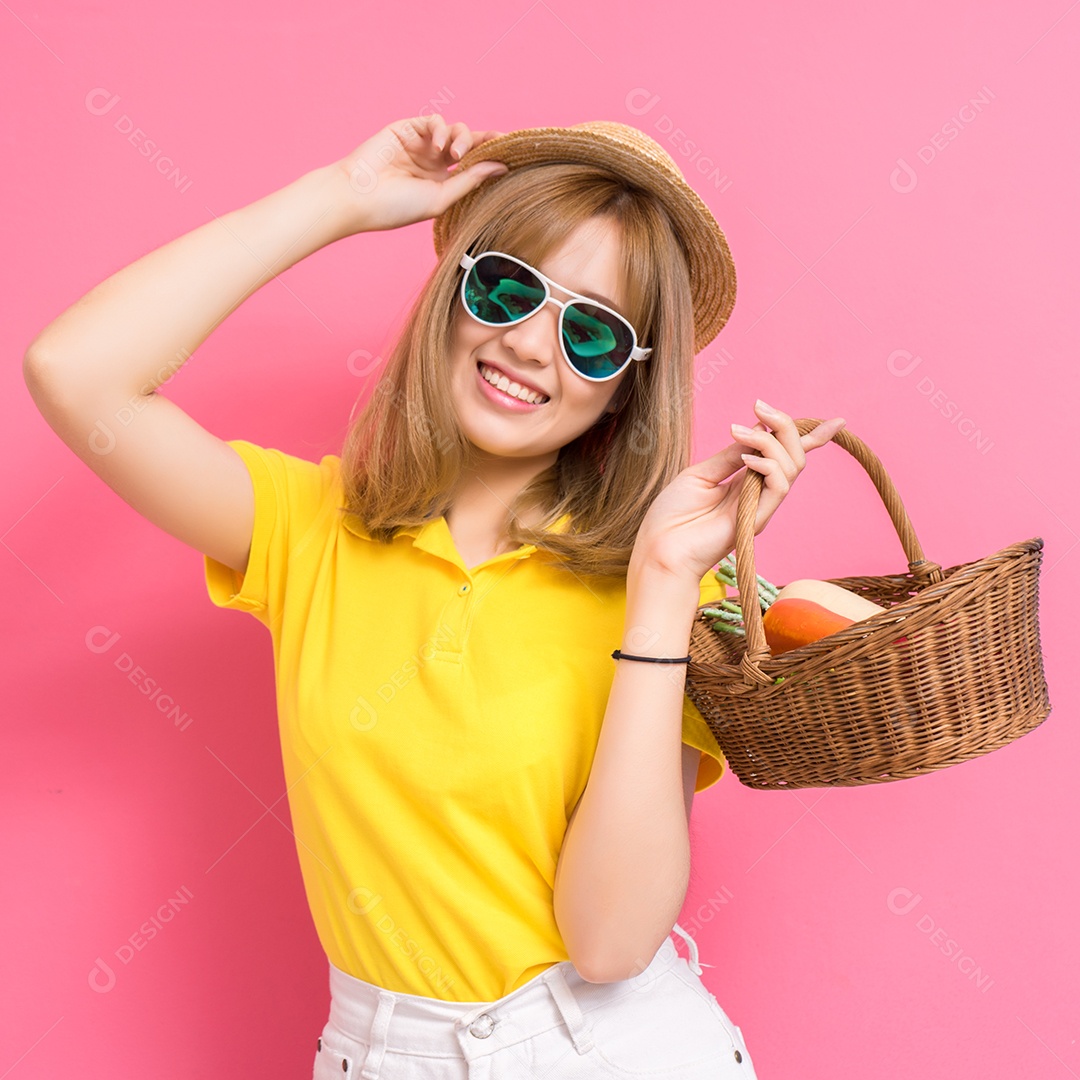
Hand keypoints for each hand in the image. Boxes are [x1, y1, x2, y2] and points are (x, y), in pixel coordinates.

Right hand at [330, 115, 508, 235]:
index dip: (492, 157)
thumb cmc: (396, 207)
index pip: (473, 165)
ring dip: (463, 138)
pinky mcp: (407, 129)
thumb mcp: (440, 198)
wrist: (359, 197)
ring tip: (454, 154)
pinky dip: (442, 129)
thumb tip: (500, 167)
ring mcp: (421, 145)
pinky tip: (439, 146)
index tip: (513, 154)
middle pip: (469, 144)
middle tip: (493, 147)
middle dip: (483, 143)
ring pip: (455, 130)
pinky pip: (434, 121)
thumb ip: (469, 180)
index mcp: (442, 183)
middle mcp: (433, 163)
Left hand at [629, 402, 846, 585]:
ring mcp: (760, 507)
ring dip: (768, 441)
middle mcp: (758, 493)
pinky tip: (746, 460)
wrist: (659, 550)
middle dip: (784, 425)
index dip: (811, 438)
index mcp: (745, 481)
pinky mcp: (757, 520)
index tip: (835, 421)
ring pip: (791, 467)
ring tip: (736, 431)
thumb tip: (755, 430)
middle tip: (758, 406)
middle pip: (794, 455)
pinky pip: (779, 487)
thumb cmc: (672, 516)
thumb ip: (731, 454)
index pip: (785, 456)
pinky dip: (768, 466)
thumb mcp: (701, 474)